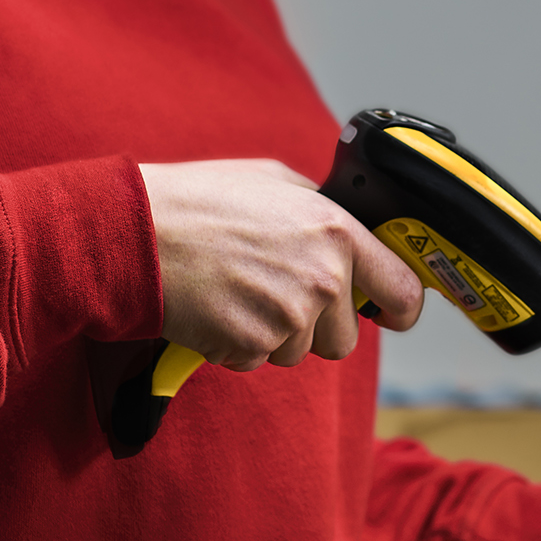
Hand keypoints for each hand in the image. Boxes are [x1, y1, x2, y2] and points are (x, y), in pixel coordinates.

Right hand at [139, 159, 423, 371]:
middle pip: (344, 338)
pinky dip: (236, 344)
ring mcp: (289, 316)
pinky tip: (215, 307)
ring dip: (271, 334)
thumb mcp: (273, 181)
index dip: (401, 308)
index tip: (392, 315)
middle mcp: (323, 278)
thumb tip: (342, 232)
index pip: (402, 288)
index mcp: (336, 232)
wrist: (138, 233)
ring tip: (235, 291)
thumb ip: (319, 210)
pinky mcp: (253, 345)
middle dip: (315, 326)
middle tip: (273, 293)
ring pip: (297, 352)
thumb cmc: (199, 201)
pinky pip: (257, 360)